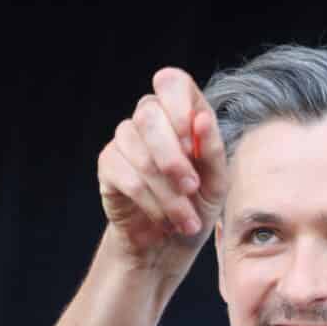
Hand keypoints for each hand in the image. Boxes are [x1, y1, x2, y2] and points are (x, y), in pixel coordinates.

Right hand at [97, 67, 226, 260]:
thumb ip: (213, 149)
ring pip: (140, 153)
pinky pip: (127, 177)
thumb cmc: (197, 205)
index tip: (191, 144)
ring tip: (185, 219)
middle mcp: (149, 118)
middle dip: (174, 159)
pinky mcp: (109, 166)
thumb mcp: (217, 182)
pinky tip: (165, 220)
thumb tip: (202, 118)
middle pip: (149, 114)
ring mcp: (125, 140)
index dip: (178, 108)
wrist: (169, 244)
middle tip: (192, 189)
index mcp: (180, 112)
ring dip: (168, 192)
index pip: (171, 81)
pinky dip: (152, 204)